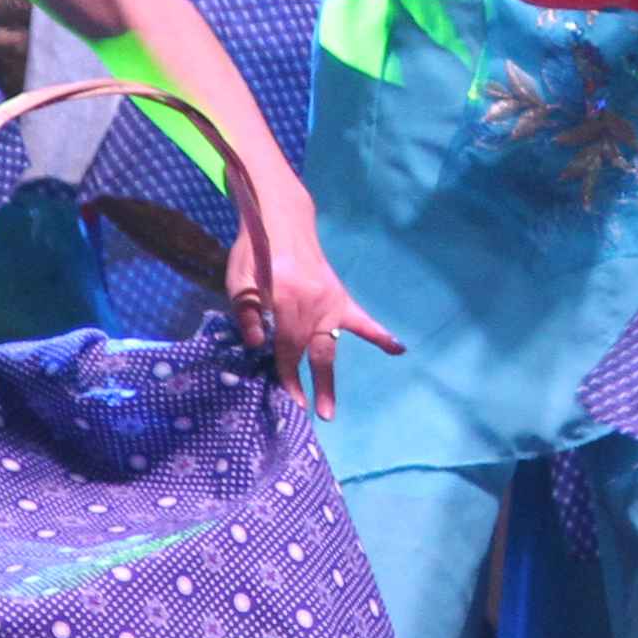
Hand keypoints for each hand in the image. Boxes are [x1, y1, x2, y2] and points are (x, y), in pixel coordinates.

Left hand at [224, 207, 399, 414]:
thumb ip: (247, 312)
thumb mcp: (238, 280)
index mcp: (286, 300)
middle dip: (309, 386)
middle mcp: (312, 305)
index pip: (287, 347)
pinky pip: (362, 320)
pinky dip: (380, 335)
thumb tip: (258, 344)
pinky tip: (399, 350)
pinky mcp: (339, 297)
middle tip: (312, 416)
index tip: (288, 399)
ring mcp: (329, 302)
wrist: (281, 221)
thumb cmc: (254, 251)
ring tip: (331, 410)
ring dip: (328, 378)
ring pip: (330, 346)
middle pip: (311, 353)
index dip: (286, 375)